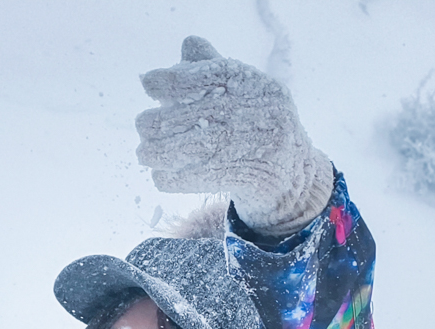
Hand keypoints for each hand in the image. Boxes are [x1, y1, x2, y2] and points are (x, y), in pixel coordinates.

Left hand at [135, 36, 331, 235]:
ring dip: (161, 152)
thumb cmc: (256, 125)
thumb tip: (188, 44)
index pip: (215, 73)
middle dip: (161, 121)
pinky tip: (160, 176)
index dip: (178, 78)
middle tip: (142, 126)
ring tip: (144, 153)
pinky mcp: (253, 177)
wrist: (291, 172)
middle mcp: (263, 111)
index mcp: (259, 85)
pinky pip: (203, 177)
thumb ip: (215, 68)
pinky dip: (175, 178)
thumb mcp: (243, 93)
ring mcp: (261, 145)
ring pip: (198, 147)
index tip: (148, 83)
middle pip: (201, 113)